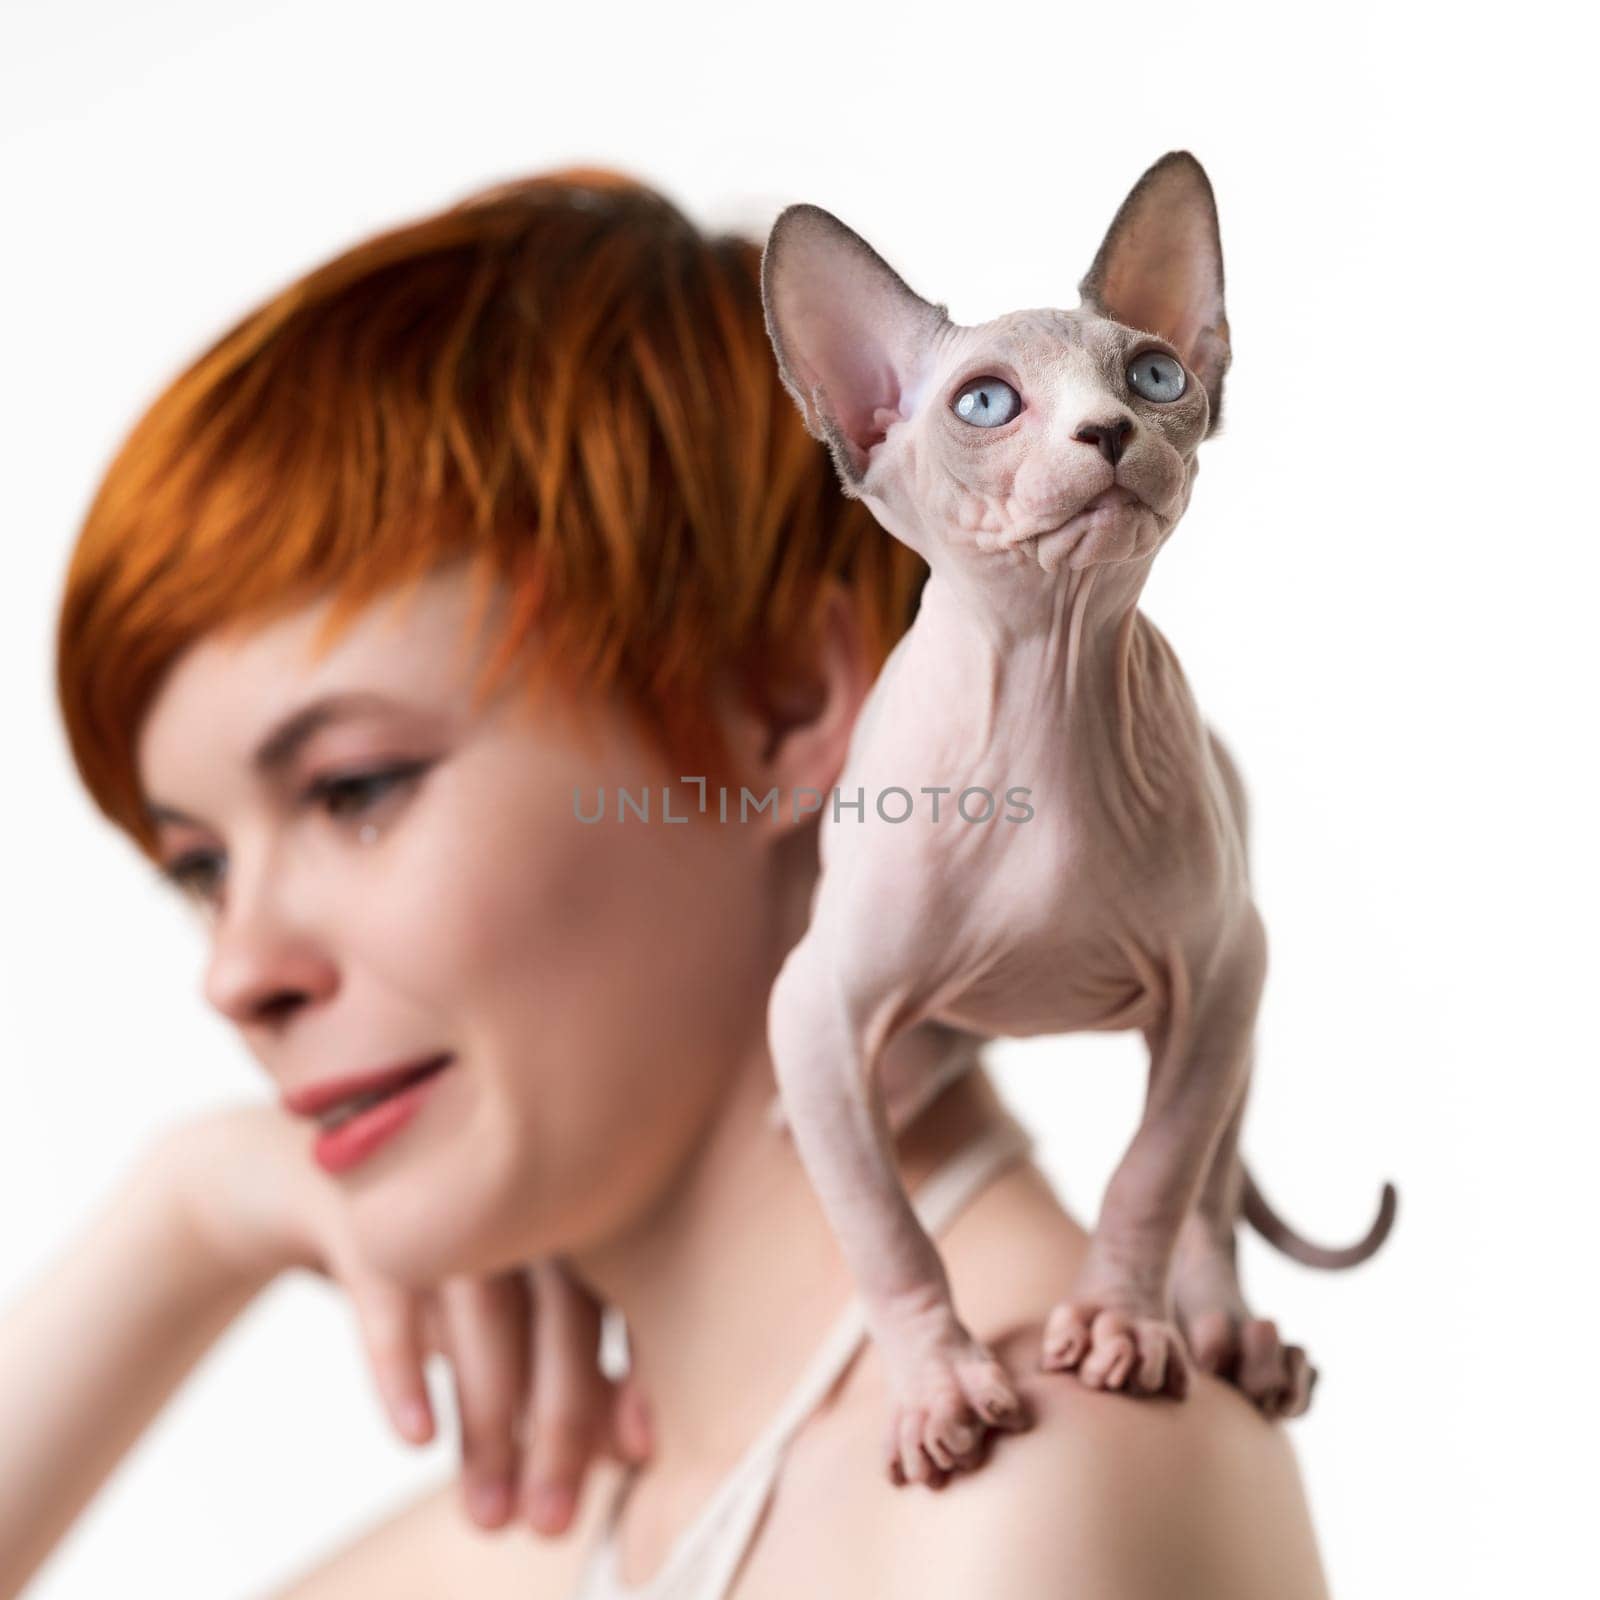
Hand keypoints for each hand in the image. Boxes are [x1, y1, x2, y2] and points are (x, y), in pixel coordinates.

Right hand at [152, 1103, 652, 1533]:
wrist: (293, 1173)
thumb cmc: (433, 1252)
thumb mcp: (493, 1298)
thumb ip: (563, 1359)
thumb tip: (628, 1449)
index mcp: (572, 1186)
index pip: (625, 1281)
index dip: (638, 1362)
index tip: (641, 1451)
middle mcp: (520, 1174)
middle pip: (561, 1304)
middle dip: (561, 1421)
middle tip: (552, 1524)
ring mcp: (444, 1177)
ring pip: (484, 1308)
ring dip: (489, 1419)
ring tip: (489, 1518)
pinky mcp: (363, 1197)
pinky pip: (390, 1289)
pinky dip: (404, 1366)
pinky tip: (416, 1439)